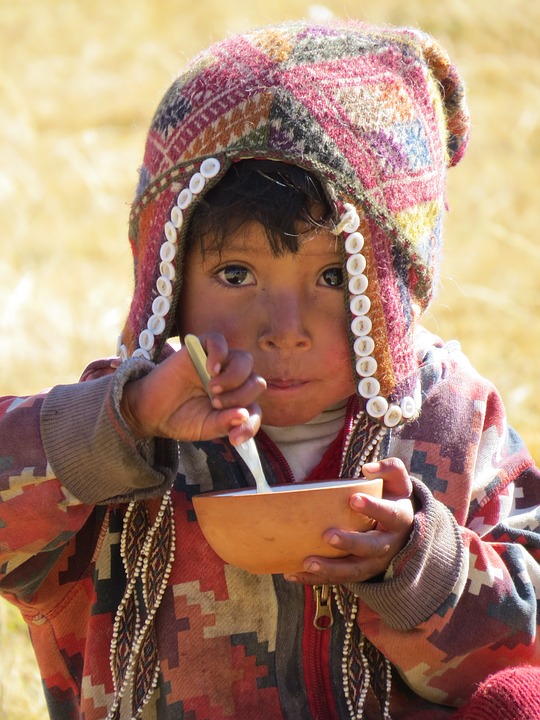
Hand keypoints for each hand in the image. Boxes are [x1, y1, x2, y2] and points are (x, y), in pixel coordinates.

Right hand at [121, 332, 265, 444]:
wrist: (150, 412)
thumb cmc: (181, 419)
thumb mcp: (205, 428)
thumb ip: (225, 423)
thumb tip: (244, 415)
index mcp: (237, 401)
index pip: (256, 408)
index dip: (250, 424)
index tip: (234, 439)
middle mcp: (232, 381)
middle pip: (256, 381)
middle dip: (240, 397)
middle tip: (215, 404)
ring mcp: (218, 364)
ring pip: (244, 360)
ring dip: (234, 378)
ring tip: (212, 389)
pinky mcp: (200, 349)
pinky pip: (218, 341)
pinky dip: (219, 354)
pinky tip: (210, 369)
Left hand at [284, 458, 414, 584]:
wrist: (402, 530)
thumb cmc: (392, 499)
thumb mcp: (398, 482)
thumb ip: (389, 469)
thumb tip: (367, 469)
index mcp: (398, 520)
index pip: (389, 514)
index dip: (373, 508)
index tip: (353, 499)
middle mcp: (388, 545)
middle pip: (370, 547)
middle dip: (349, 543)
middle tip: (327, 535)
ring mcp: (374, 563)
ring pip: (353, 570)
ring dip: (330, 569)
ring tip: (307, 562)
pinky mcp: (359, 573)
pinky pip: (337, 579)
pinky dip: (316, 579)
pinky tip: (294, 574)